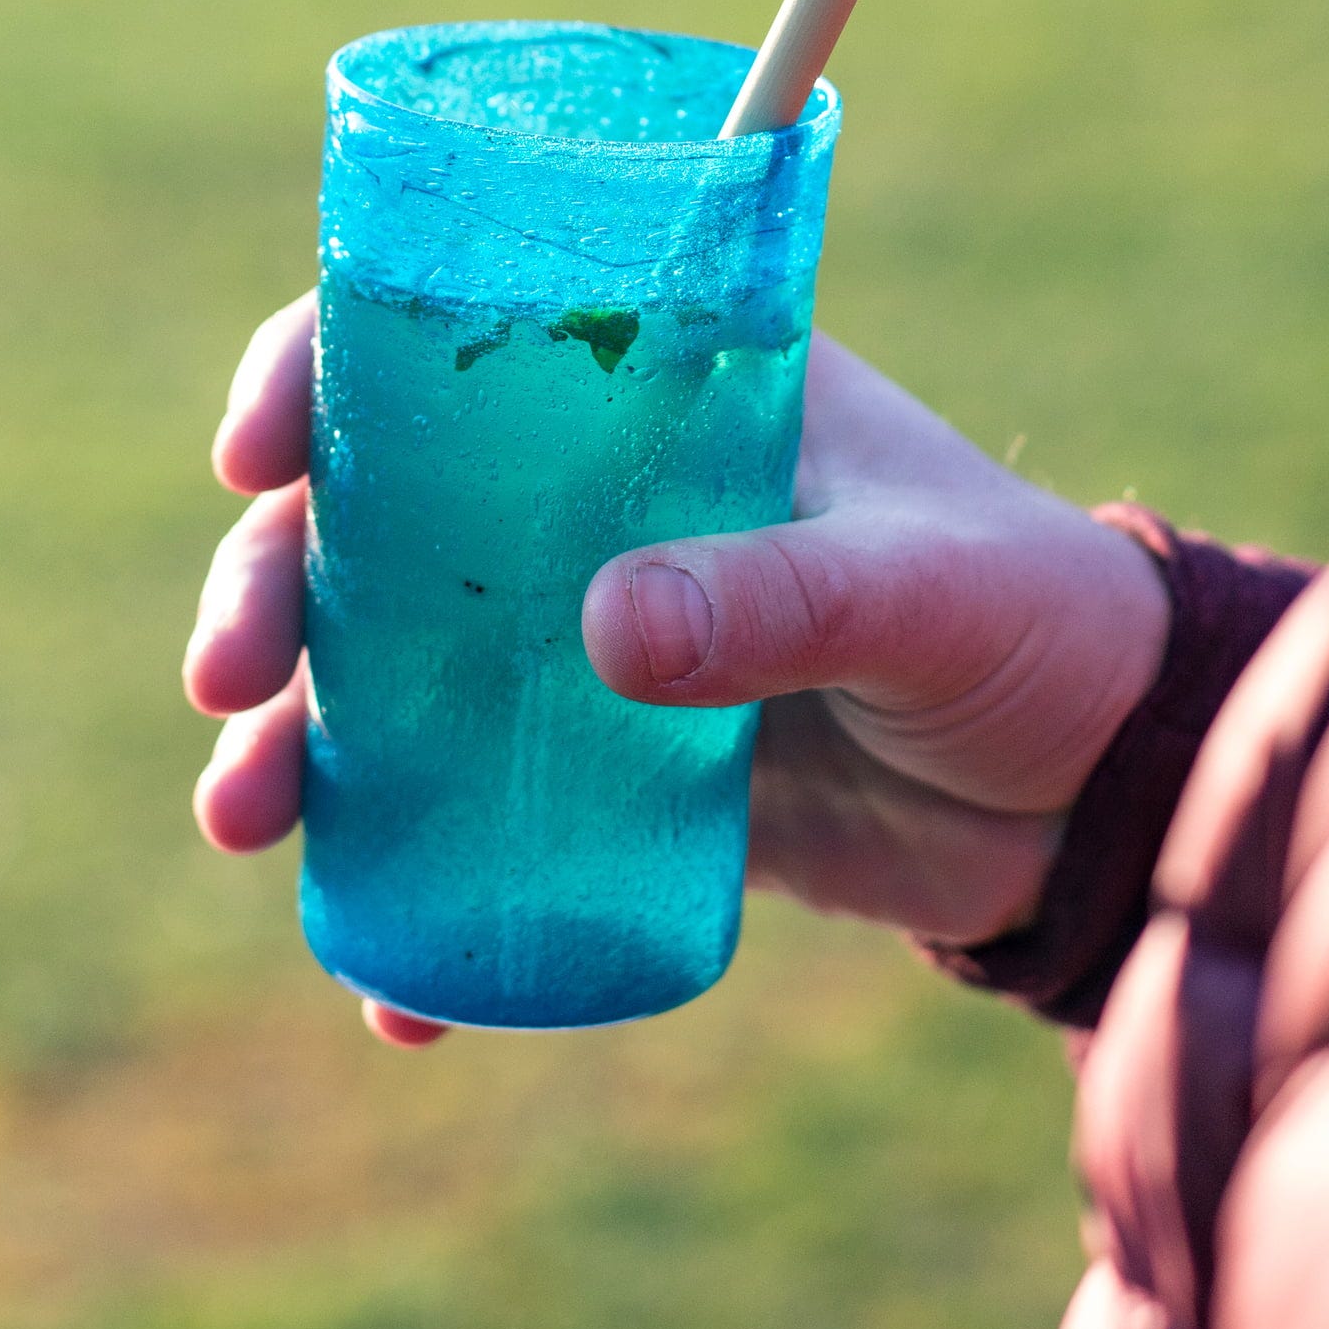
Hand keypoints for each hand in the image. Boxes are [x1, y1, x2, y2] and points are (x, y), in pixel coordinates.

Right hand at [184, 293, 1170, 1043]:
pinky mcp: (605, 786)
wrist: (1102, 797)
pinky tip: (390, 988)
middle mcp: (589, 506)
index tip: (255, 454)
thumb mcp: (917, 587)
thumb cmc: (1033, 624)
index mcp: (658, 390)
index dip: (323, 376)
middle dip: (268, 592)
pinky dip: (412, 902)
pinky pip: (468, 831)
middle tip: (226, 680)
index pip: (449, 341)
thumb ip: (779, 598)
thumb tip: (603, 632)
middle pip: (371, 522)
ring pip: (385, 680)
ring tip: (244, 819)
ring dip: (295, 743)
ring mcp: (583, 650)